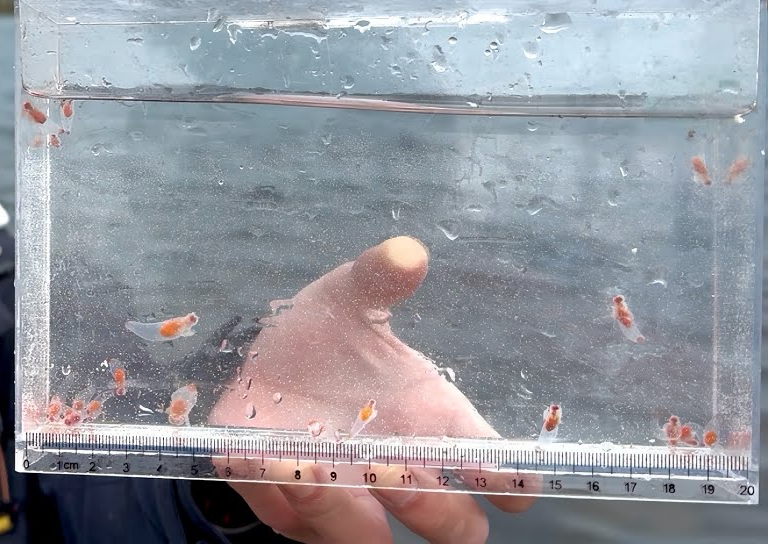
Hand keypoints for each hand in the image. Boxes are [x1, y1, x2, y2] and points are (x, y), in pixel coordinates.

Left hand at [209, 235, 533, 542]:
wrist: (256, 354)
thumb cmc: (325, 334)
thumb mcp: (347, 296)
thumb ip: (378, 277)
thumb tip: (406, 253)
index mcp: (435, 424)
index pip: (500, 475)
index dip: (512, 486)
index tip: (507, 480)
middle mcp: (400, 472)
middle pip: (454, 529)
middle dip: (436, 511)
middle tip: (398, 469)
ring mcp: (345, 499)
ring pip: (369, 542)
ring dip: (349, 515)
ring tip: (317, 469)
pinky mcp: (286, 505)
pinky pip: (291, 524)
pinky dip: (284, 500)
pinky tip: (269, 461)